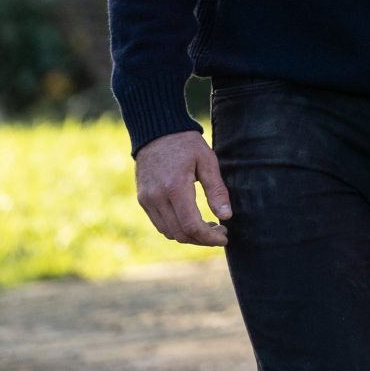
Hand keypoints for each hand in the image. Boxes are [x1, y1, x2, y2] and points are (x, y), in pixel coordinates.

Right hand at [135, 130, 230, 245]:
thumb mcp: (207, 161)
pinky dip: (175, 228)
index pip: (192, 226)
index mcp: (175, 188)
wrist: (156, 131)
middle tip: (220, 231)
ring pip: (168, 232)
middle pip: (180, 234)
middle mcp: (157, 198)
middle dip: (202, 239)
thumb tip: (226, 216)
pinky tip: (190, 219)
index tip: (225, 236)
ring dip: (189, 235)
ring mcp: (147, 200)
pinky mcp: (143, 200)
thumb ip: (217, 190)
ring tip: (207, 226)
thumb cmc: (187, 144)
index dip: (209, 237)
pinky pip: (159, 223)